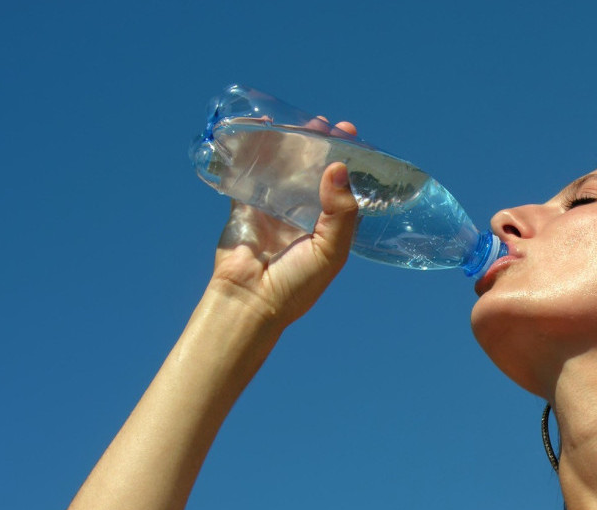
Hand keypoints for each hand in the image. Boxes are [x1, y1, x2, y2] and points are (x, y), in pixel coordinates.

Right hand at [211, 120, 360, 327]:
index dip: (347, 162)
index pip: (341, 187)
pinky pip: (249, 175)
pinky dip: (251, 154)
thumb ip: (340, 212)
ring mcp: (274, 210)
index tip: (351, 135)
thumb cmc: (296, 285)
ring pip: (283, 169)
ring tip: (295, 122)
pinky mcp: (245, 207)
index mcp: (328, 228)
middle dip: (318, 147)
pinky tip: (258, 131)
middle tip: (324, 123)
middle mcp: (303, 216)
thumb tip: (338, 167)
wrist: (250, 300)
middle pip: (312, 172)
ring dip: (288, 146)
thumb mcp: (331, 251)